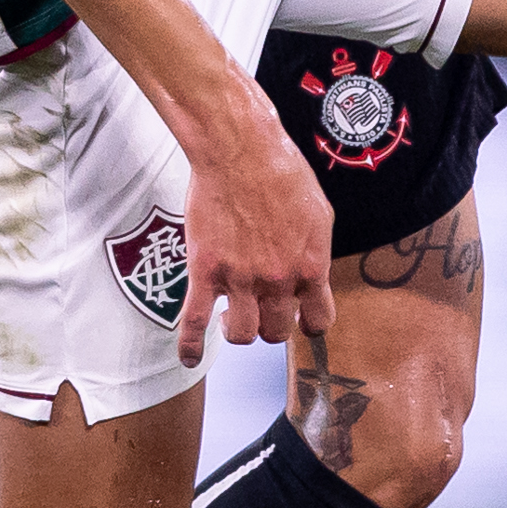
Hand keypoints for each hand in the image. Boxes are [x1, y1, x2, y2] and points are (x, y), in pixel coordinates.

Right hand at [176, 95, 334, 362]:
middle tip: (260, 309)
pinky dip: (190, 346)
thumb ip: (315, 251)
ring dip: (238, 331)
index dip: (308, 324)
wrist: (239, 150)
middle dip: (270, 325)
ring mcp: (241, 279)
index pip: (318, 322)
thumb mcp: (318, 214)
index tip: (299, 320)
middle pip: (277, 332)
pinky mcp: (206, 272)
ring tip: (231, 317)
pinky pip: (195, 322)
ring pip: (242, 335)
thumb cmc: (282, 173)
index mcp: (310, 265)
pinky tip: (188, 357)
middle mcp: (279, 279)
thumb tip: (314, 275)